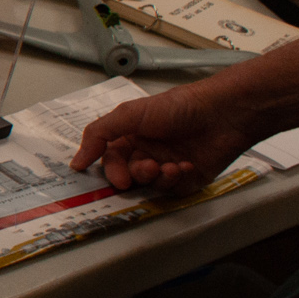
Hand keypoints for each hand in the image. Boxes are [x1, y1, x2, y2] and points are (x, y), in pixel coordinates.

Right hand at [69, 80, 256, 193]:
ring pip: (151, 185)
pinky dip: (177, 180)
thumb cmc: (178, 107)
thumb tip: (75, 162)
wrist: (223, 114)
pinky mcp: (189, 178)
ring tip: (171, 166)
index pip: (112, 159)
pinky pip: (174, 190)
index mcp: (131, 135)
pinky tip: (186, 166)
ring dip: (158, 177)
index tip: (118, 179)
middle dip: (137, 174)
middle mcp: (147, 151)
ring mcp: (168, 165)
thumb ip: (99, 135)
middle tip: (147, 167)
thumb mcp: (129, 114)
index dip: (112, 170)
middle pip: (130, 175)